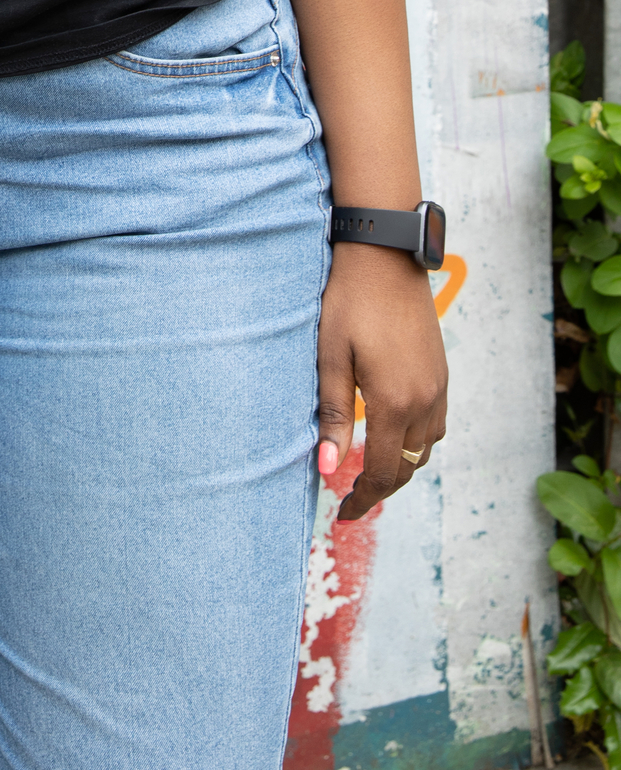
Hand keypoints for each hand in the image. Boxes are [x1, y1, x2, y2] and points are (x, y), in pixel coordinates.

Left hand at [316, 244, 447, 519]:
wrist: (384, 255)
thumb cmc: (348, 302)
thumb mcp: (331, 358)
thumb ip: (333, 415)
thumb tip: (328, 468)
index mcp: (395, 401)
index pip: (383, 471)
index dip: (363, 499)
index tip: (342, 514)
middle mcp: (425, 400)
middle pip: (409, 465)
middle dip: (381, 488)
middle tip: (351, 499)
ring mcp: (438, 385)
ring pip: (426, 447)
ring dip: (401, 464)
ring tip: (369, 470)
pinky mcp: (441, 371)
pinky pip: (435, 422)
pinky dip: (415, 440)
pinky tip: (393, 433)